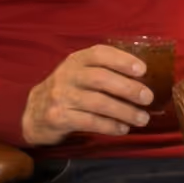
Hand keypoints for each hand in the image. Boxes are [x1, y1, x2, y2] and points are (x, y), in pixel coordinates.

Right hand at [20, 45, 153, 145]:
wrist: (35, 113)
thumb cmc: (70, 90)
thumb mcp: (81, 74)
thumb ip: (106, 71)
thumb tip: (145, 80)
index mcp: (76, 60)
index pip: (100, 54)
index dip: (122, 60)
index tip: (143, 70)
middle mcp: (67, 75)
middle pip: (101, 79)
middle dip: (128, 88)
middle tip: (148, 98)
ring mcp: (60, 97)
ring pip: (98, 103)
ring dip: (124, 111)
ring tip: (142, 118)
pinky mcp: (58, 117)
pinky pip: (89, 122)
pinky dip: (110, 126)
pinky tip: (123, 129)